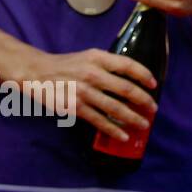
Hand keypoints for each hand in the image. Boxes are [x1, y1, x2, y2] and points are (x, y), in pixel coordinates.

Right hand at [22, 46, 156, 139]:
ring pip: (115, 108)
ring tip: (144, 124)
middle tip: (153, 108)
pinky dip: (113, 130)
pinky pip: (99, 120)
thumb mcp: (90, 56)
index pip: (128, 65)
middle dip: (144, 100)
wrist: (37, 73)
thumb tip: (135, 77)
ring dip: (133, 118)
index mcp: (98, 58)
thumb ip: (109, 64)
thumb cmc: (68, 64)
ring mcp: (83, 92)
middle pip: (126, 89)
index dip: (144, 75)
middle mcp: (92, 74)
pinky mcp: (74, 107)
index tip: (154, 85)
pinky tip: (123, 136)